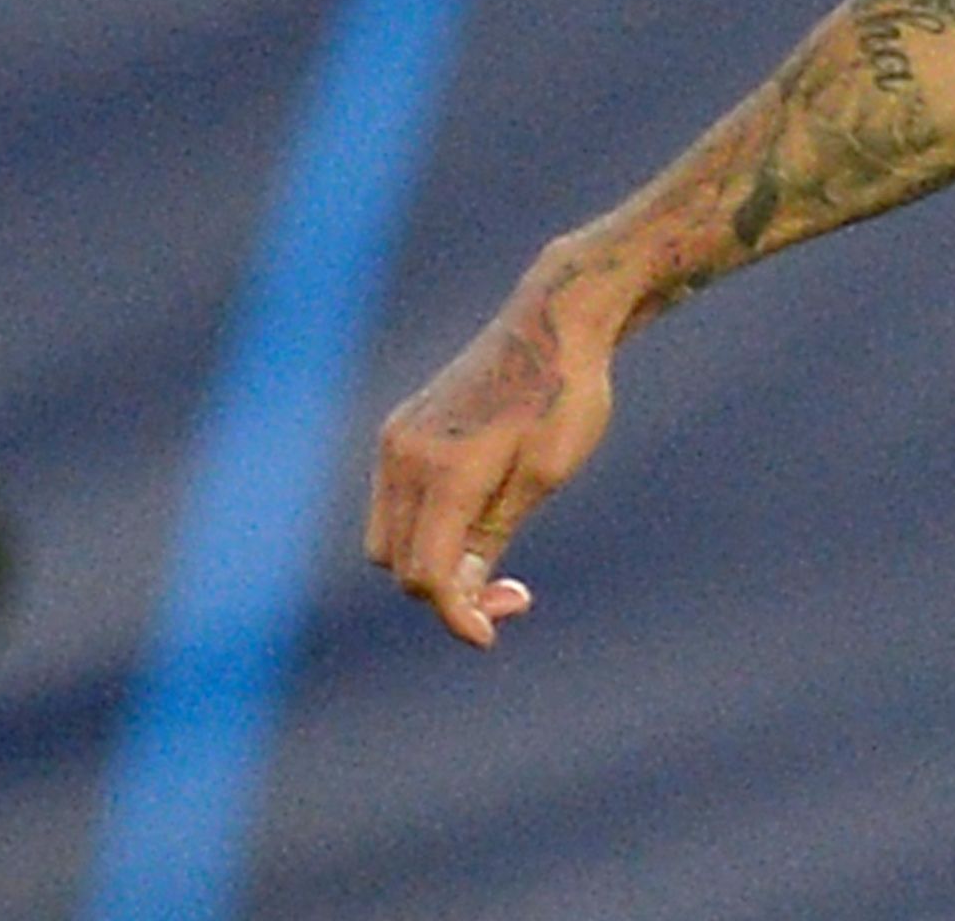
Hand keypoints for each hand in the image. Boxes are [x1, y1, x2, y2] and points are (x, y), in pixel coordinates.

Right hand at [368, 271, 620, 647]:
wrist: (555, 321)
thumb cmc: (567, 395)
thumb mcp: (546, 473)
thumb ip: (492, 535)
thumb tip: (456, 593)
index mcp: (446, 471)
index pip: (426, 573)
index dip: (456, 614)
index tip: (491, 633)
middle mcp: (405, 456)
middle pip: (399, 562)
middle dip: (446, 590)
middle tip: (512, 589)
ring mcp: (396, 440)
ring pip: (387, 537)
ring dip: (429, 560)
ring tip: (492, 555)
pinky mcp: (400, 429)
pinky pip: (395, 501)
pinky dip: (424, 526)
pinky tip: (476, 516)